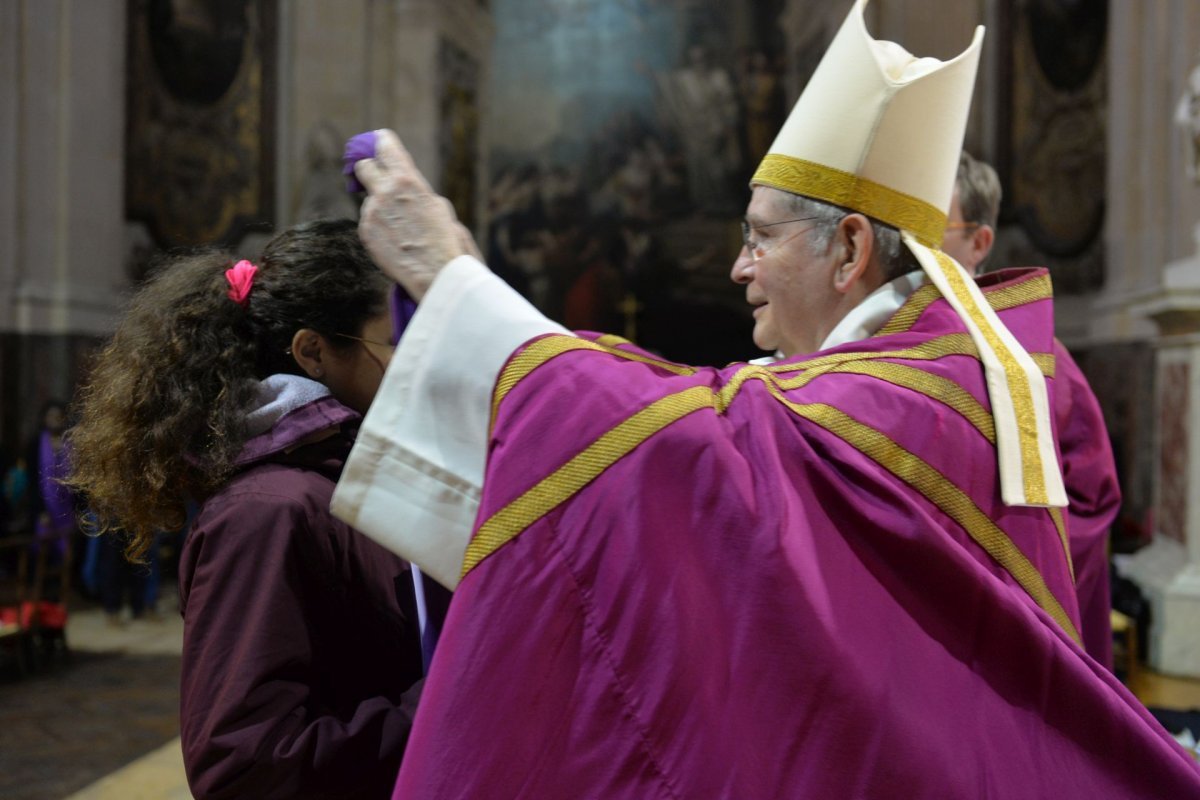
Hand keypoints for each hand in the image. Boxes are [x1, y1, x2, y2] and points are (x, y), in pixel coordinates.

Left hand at [353, 130, 476, 299]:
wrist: (436, 272)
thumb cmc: (444, 239)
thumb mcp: (437, 204)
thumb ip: (414, 188)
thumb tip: (400, 184)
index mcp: (407, 179)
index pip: (384, 145)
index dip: (381, 144)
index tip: (379, 145)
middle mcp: (384, 191)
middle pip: (363, 167)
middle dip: (369, 171)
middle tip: (376, 179)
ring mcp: (372, 212)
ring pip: (369, 200)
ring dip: (380, 208)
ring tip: (400, 229)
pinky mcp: (365, 232)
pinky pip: (368, 222)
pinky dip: (378, 228)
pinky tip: (394, 241)